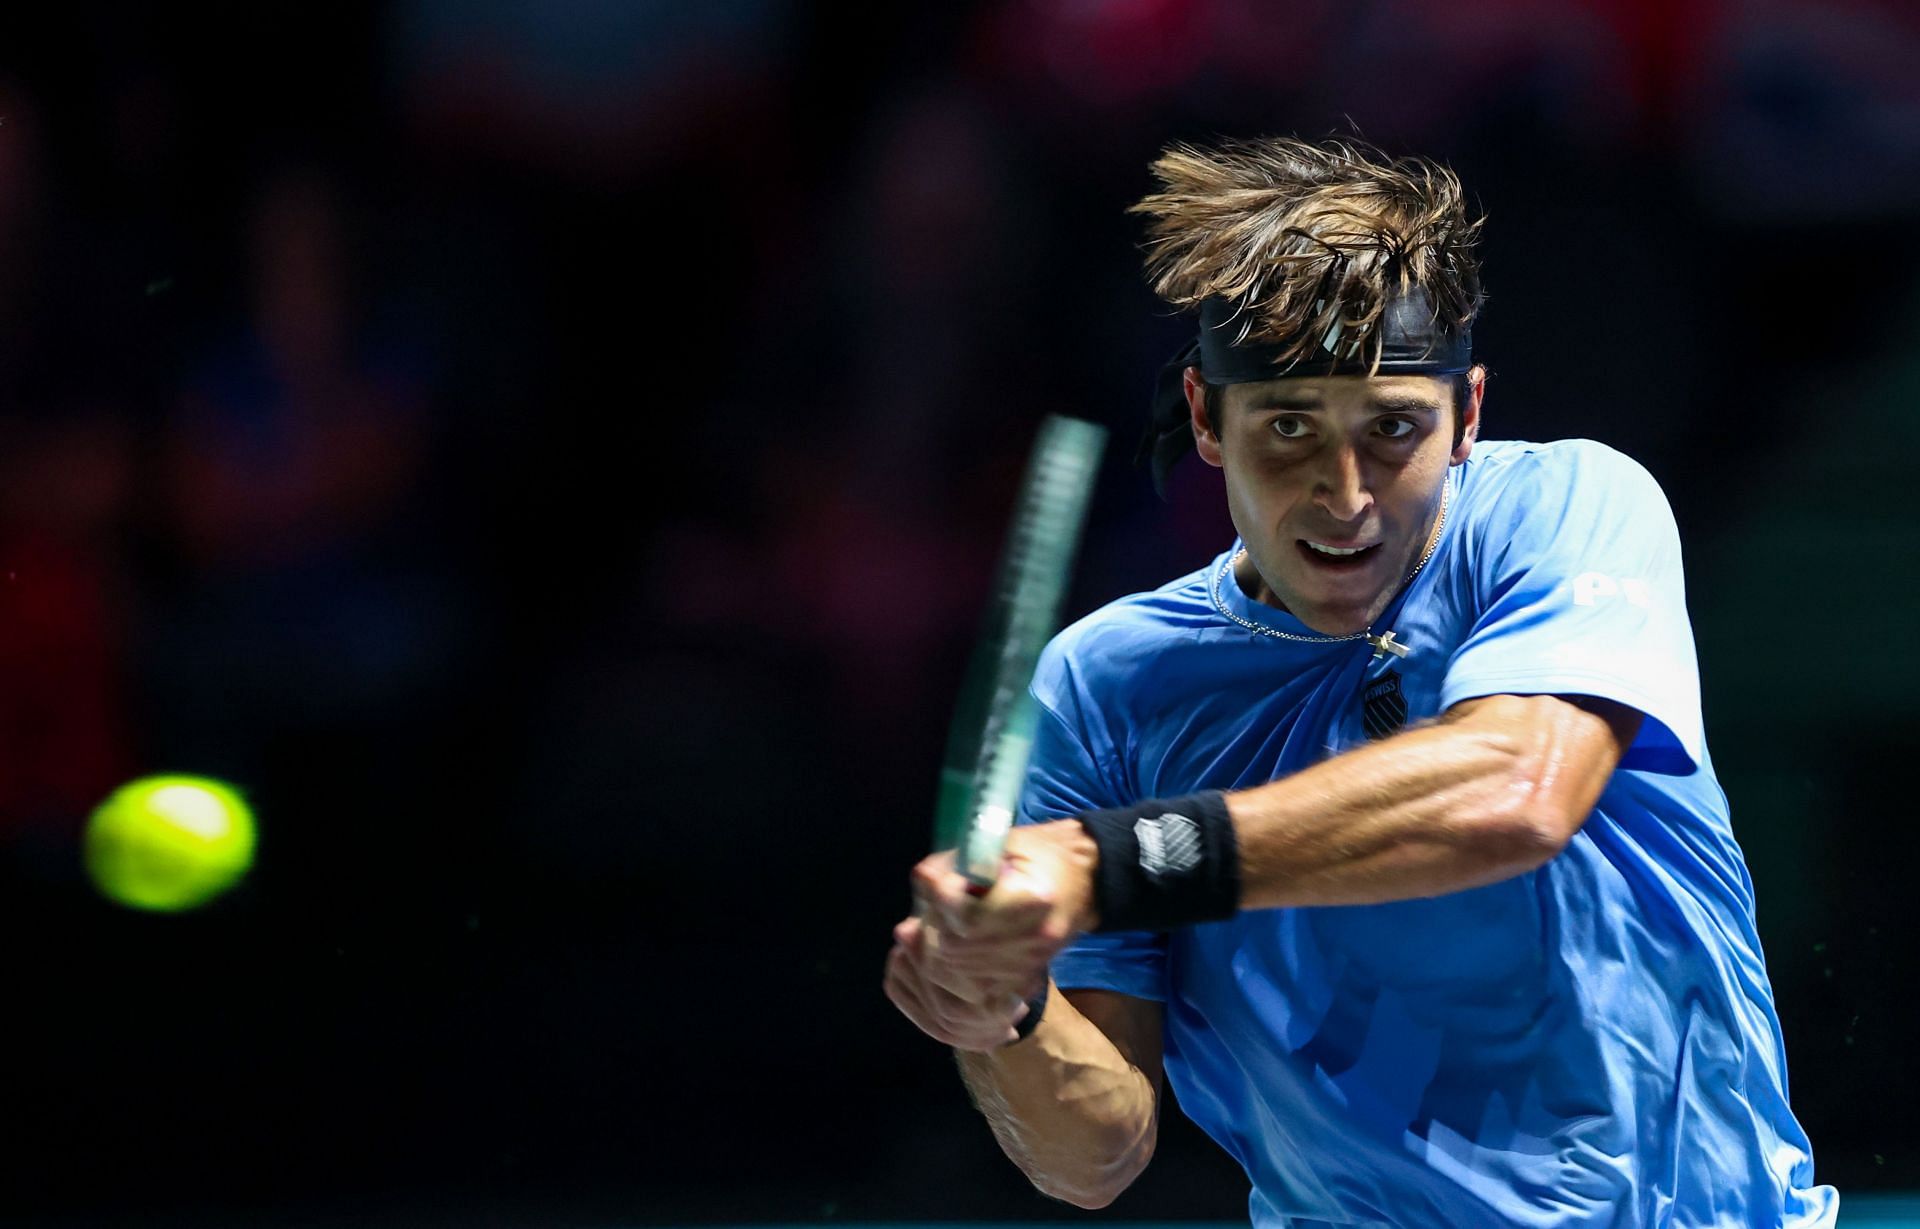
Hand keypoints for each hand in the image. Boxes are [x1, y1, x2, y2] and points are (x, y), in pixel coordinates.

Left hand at [883, 820, 1098, 1048]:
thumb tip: (923, 881)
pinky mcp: (1027, 979)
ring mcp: (1033, 964)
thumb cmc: (1039, 852)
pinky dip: (953, 973)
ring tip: (934, 928)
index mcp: (1034, 899)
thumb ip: (960, 862)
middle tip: (923, 910)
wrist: (1085, 878)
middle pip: (957, 951)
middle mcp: (1036, 938)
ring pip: (960, 977)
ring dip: (936, 954)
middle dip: (931, 931)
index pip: (967, 918)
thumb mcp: (1001, 842)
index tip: (932, 882)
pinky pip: (975, 991)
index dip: (940, 900)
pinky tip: (949, 949)